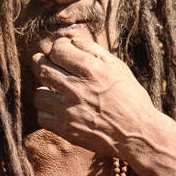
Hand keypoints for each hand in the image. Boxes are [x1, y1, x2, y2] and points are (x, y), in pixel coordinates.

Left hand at [29, 33, 157, 156]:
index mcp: (91, 70)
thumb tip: (74, 41)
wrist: (137, 134)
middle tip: (46, 64)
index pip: (57, 49)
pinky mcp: (66, 130)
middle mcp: (77, 88)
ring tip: (53, 91)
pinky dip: (47, 113)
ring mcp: (69, 110)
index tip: (62, 52)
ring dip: (44, 90)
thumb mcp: (119, 68)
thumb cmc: (131, 99)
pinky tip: (57, 110)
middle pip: (42, 68)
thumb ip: (95, 52)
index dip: (58, 48)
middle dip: (41, 63)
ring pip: (38, 94)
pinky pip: (42, 117)